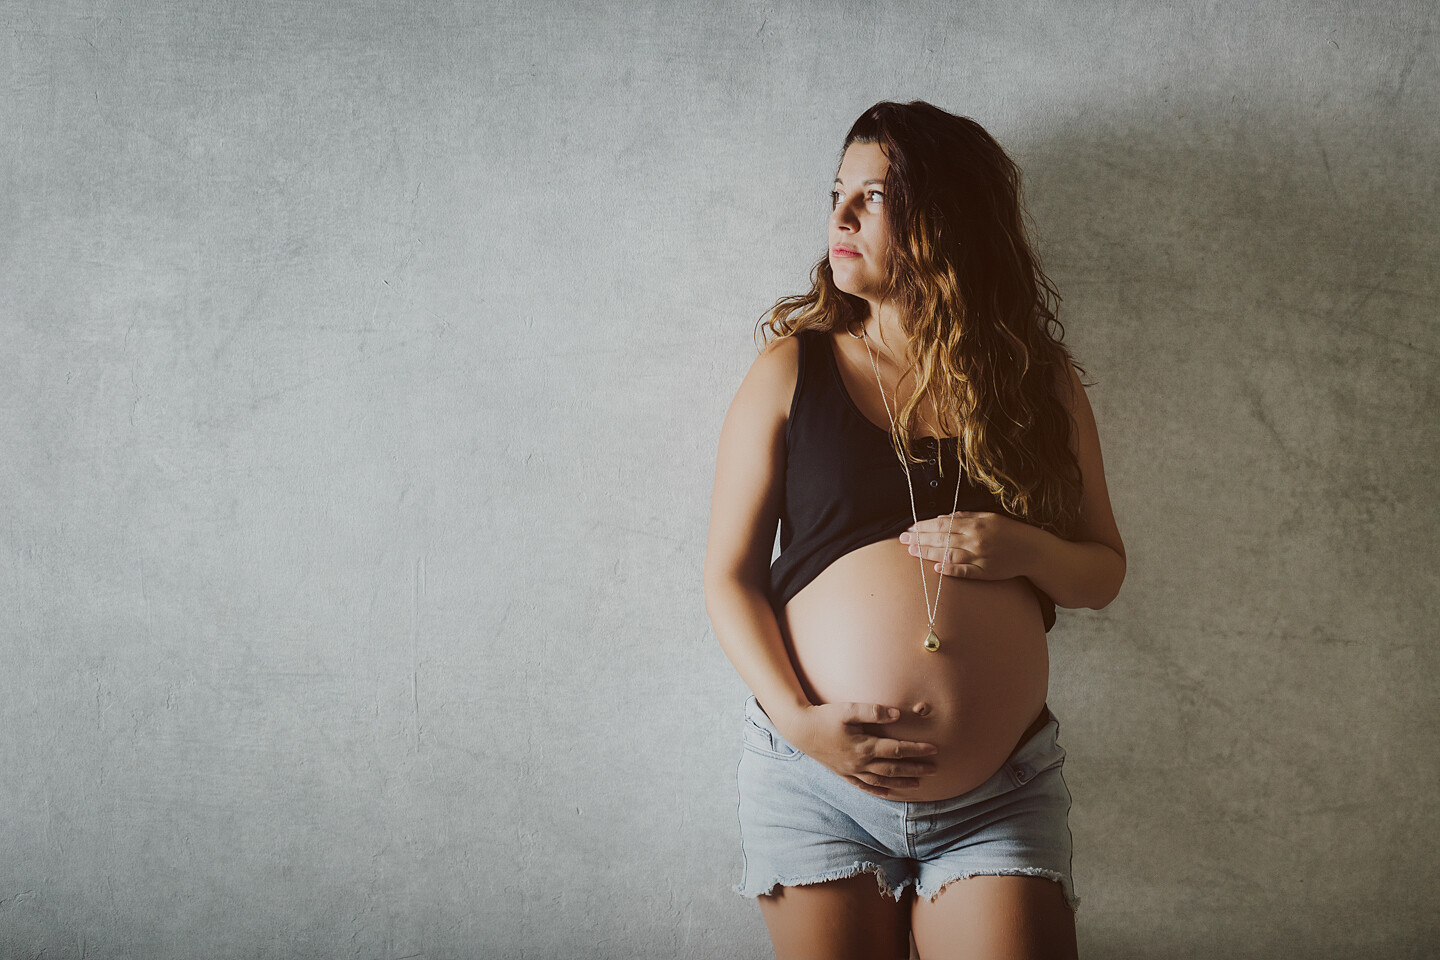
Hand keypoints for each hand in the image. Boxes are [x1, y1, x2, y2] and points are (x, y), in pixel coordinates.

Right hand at [780, 702, 938, 797]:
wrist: (800, 730)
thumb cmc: (825, 717)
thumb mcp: (848, 709)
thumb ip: (873, 711)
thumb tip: (897, 714)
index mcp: (864, 747)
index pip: (897, 750)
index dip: (917, 750)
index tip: (934, 749)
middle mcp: (860, 763)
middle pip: (894, 769)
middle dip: (916, 769)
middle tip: (935, 769)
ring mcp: (852, 771)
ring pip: (882, 781)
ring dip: (902, 783)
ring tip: (918, 784)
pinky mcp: (844, 774)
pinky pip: (865, 787)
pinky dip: (880, 791)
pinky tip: (889, 793)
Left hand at [898, 510, 1039, 580]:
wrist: (1032, 550)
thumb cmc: (1009, 531)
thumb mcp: (988, 517)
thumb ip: (964, 517)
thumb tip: (940, 519)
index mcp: (975, 524)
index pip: (942, 525)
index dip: (924, 527)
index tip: (909, 528)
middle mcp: (976, 539)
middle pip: (941, 539)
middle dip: (920, 539)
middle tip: (902, 540)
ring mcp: (980, 557)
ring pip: (948, 555)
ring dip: (928, 553)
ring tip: (911, 552)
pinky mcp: (985, 572)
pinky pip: (964, 572)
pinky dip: (950, 570)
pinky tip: (936, 569)